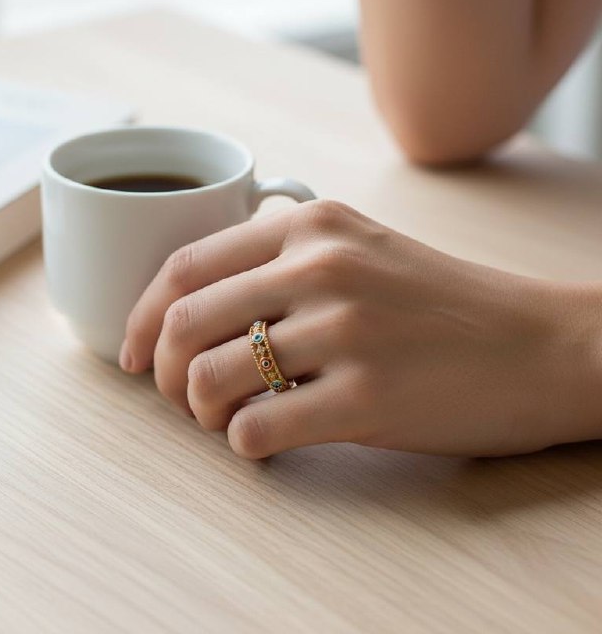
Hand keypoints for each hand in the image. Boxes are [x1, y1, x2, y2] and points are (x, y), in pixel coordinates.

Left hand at [119, 200, 601, 457]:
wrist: (540, 345)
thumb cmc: (441, 302)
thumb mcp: (362, 244)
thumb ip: (282, 255)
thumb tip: (194, 298)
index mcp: (311, 224)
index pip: (186, 265)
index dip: (141, 314)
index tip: (130, 352)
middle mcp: (321, 268)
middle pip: (185, 321)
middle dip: (158, 369)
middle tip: (171, 395)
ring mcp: (345, 331)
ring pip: (211, 377)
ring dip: (198, 410)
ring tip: (224, 418)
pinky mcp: (367, 398)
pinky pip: (257, 428)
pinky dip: (241, 444)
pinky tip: (264, 441)